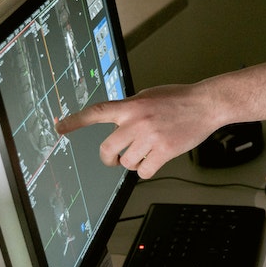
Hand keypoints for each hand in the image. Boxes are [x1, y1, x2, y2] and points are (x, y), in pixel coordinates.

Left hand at [55, 83, 218, 178]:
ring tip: (144, 153)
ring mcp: (150, 137)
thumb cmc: (180, 98)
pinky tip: (153, 161)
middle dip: (108, 158)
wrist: (206, 104)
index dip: (75, 121)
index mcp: (131, 106)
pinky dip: (146, 169)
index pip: (96, 113)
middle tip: (113, 159)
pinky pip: (144, 171)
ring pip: (126, 163)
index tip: (60, 128)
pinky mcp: (164, 151)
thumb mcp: (148, 95)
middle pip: (107, 149)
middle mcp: (137, 121)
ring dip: (132, 162)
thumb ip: (130, 108)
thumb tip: (117, 122)